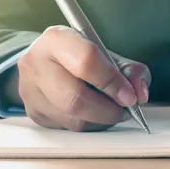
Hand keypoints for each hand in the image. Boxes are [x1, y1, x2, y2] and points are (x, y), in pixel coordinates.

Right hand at [15, 26, 150, 130]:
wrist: (44, 61)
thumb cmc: (79, 56)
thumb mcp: (107, 54)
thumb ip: (129, 70)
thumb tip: (139, 93)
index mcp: (57, 39)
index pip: (86, 61)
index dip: (112, 82)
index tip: (129, 95)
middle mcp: (36, 63)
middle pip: (75, 98)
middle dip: (107, 110)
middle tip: (124, 110)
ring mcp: (29, 91)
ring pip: (72, 120)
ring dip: (100, 121)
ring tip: (111, 111)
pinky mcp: (33, 113)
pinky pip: (67, 129)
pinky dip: (88, 126)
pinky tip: (93, 114)